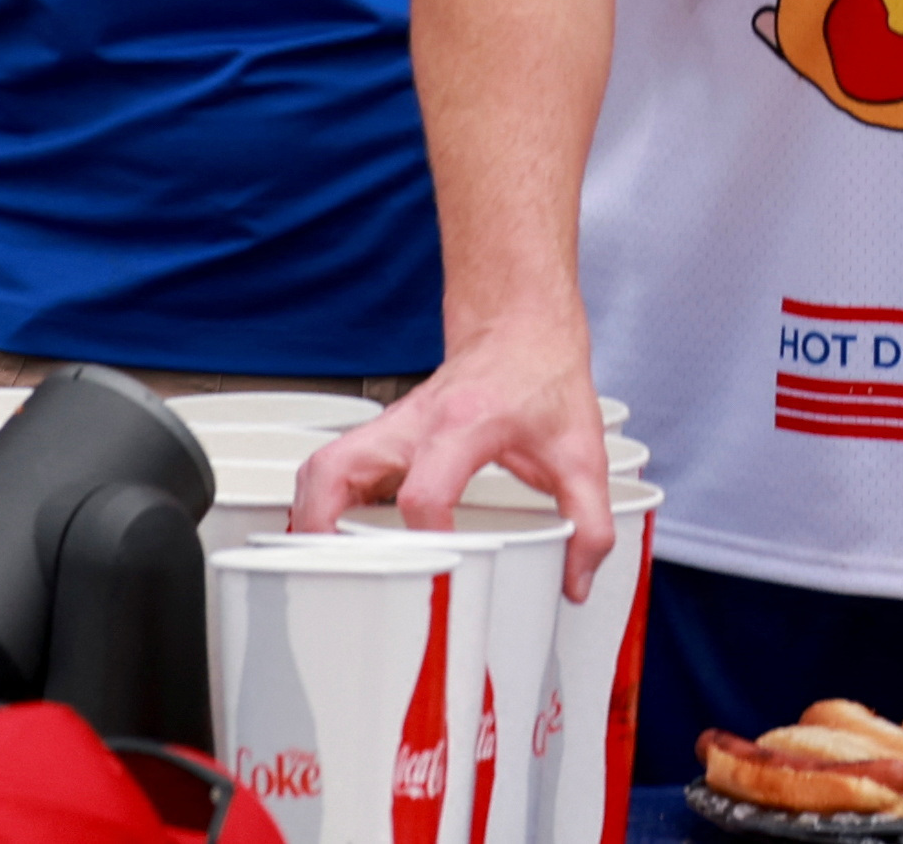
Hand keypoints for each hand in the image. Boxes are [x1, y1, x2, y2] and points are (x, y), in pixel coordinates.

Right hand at [292, 311, 619, 595]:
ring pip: (321, 466)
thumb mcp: (580, 452)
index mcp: (462, 425)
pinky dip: (327, 503)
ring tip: (329, 563)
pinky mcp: (384, 434)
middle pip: (335, 470)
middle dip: (323, 528)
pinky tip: (347, 534)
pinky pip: (335, 467)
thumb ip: (589, 520)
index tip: (441, 563)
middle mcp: (413, 424)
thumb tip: (576, 577)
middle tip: (339, 574)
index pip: (422, 490)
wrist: (520, 326)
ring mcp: (391, 426)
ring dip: (313, 516)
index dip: (424, 535)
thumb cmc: (541, 374)